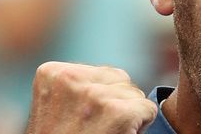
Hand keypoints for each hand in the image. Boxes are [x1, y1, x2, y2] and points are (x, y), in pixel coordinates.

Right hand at [27, 62, 157, 133]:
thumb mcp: (56, 109)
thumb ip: (78, 87)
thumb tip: (116, 78)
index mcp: (53, 73)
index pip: (100, 73)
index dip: (99, 99)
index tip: (78, 120)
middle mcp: (71, 79)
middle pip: (120, 78)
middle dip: (115, 102)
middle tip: (95, 128)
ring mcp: (94, 96)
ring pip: (134, 94)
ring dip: (126, 114)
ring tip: (103, 133)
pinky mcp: (118, 114)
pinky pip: (148, 109)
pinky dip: (141, 126)